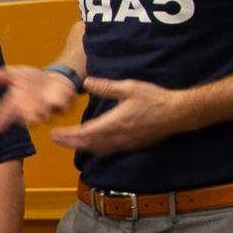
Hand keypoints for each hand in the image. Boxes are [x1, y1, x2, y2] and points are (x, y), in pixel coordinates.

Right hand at [0, 65, 78, 131]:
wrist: (55, 78)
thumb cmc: (32, 79)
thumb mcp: (13, 74)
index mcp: (16, 102)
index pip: (3, 112)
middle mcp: (28, 109)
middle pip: (21, 119)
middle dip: (19, 119)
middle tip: (16, 118)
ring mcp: (44, 109)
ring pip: (39, 117)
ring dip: (36, 115)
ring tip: (32, 114)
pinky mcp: (59, 106)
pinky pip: (58, 108)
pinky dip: (55, 104)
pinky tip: (52, 101)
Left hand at [50, 77, 187, 153]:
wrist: (179, 114)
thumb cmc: (155, 99)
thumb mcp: (129, 88)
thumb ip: (106, 87)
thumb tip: (86, 83)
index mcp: (114, 124)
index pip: (83, 134)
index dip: (67, 136)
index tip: (54, 134)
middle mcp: (117, 138)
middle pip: (87, 145)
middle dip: (69, 142)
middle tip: (55, 139)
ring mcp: (125, 144)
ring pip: (97, 149)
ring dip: (81, 146)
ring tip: (69, 141)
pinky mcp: (132, 145)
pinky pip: (108, 150)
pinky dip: (95, 148)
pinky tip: (92, 144)